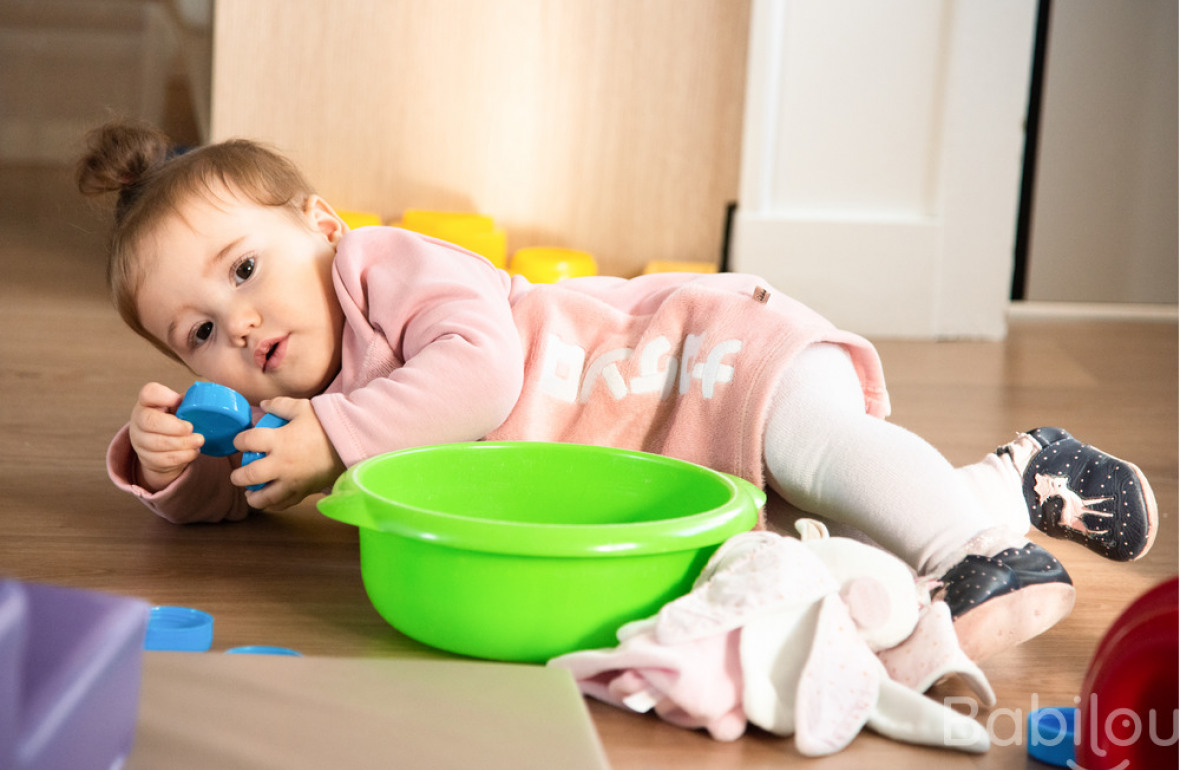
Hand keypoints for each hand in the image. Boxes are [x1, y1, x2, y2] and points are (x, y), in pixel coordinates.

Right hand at [128, 382, 204, 491]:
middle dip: (174, 426)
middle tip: (191, 428)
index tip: (177, 400)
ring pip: (158, 443)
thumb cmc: (173, 422)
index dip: (162, 396)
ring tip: (199, 440)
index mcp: (148, 403)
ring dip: (182, 443)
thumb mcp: (178, 408)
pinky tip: (193, 451)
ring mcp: (140, 441)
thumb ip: (187, 403)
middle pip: (149, 421)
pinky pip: (164, 459)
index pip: (148, 393)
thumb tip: (206, 401)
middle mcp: (139, 420)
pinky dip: (183, 456)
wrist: (162, 449)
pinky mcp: (147, 459)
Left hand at [230, 397, 344, 510]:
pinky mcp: (304, 491)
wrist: (351, 443)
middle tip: (237, 474)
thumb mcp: (302, 408)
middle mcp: (282, 464)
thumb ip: (280, 405)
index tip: (240, 441)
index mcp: (279, 441)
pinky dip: (274, 504)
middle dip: (238, 476)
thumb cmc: (327, 424)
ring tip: (250, 493)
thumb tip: (264, 405)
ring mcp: (293, 481)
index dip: (239, 441)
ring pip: (264, 498)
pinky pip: (284, 504)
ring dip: (253, 497)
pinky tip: (270, 500)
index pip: (247, 442)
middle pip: (249, 475)